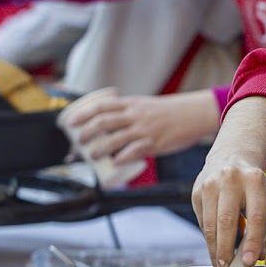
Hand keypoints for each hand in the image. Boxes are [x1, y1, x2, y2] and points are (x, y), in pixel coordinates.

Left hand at [65, 90, 219, 167]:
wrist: (195, 114)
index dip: (83, 114)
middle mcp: (136, 115)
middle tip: (79, 142)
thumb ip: (128, 114)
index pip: (102, 106)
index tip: (70, 122)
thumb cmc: (169, 113)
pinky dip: (122, 157)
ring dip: (100, 148)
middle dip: (87, 133)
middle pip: (104, 122)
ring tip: (92, 155)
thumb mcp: (146, 106)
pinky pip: (135, 151)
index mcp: (132, 104)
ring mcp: (145, 129)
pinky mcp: (155, 143)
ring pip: (115, 138)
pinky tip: (114, 163)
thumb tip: (106, 129)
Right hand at [190, 96, 265, 266]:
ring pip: (209, 225)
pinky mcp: (196, 192)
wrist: (232, 155)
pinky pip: (201, 223)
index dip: (253, 241)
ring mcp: (209, 185)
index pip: (256, 215)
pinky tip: (215, 250)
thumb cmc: (253, 183)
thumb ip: (265, 226)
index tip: (250, 261)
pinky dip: (209, 240)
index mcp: (255, 180)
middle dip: (227, 251)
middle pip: (226, 222)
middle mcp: (230, 180)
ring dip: (215, 251)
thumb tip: (255, 254)